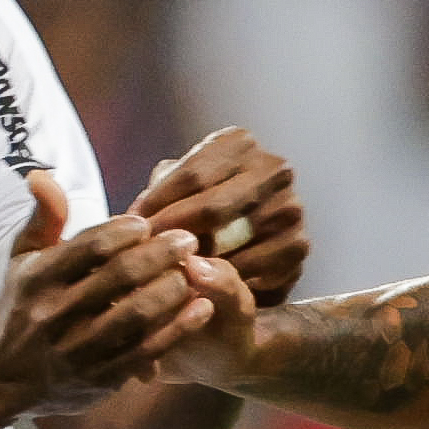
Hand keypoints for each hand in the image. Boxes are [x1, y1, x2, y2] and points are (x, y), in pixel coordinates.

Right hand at [0, 170, 220, 415]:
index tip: (148, 221)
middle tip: (188, 239)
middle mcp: (55, 314)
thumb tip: (43, 174)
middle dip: (159, 254)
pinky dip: (178, 330)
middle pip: (118, 278)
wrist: (4, 379)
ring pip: (135, 316)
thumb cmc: (21, 306)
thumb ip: (43, 218)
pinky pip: (146, 351)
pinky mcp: (101, 378)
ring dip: (172, 290)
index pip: (88, 247)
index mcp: (38, 279)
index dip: (124, 231)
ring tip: (194, 270)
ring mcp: (79, 350)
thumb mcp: (23, 260)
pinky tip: (203, 309)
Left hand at [131, 129, 307, 307]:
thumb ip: (160, 192)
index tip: (130, 230)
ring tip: (166, 272)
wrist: (249, 246)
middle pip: (213, 206)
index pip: (193, 174)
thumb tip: (134, 217)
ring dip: (196, 261)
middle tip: (144, 257)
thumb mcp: (178, 190)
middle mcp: (273, 168)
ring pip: (232, 241)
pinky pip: (251, 268)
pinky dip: (221, 280)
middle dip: (173, 234)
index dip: (157, 205)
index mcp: (240, 142)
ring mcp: (291, 206)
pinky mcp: (298, 246)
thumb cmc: (200, 213)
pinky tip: (198, 286)